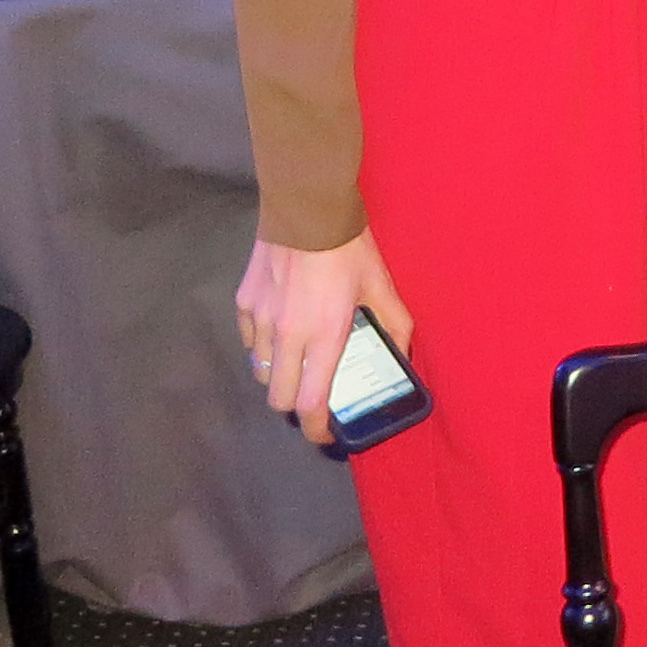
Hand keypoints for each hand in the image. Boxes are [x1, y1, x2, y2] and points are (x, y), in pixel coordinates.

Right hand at [235, 229, 413, 446]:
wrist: (307, 210)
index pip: (311, 404)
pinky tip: (281, 331)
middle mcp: (287, 337)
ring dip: (280, 376)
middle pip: (279, 398)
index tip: (326, 436)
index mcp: (324, 337)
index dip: (316, 430)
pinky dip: (264, 347)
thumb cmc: (350, 248)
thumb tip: (403, 354)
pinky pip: (250, 342)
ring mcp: (261, 321)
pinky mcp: (244, 303)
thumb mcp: (382, 285)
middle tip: (314, 395)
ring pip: (262, 371)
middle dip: (296, 406)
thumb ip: (395, 324)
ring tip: (300, 362)